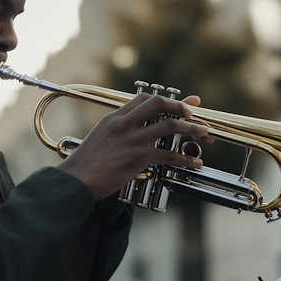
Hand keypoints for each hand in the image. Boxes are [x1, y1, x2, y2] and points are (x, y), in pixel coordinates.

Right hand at [57, 94, 210, 200]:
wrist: (76, 181)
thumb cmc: (85, 165)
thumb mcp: (98, 139)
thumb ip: (115, 131)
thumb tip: (129, 133)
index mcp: (113, 118)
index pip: (142, 99)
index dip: (163, 99)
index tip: (176, 103)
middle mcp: (124, 124)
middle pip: (159, 104)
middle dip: (180, 106)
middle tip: (192, 113)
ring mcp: (132, 139)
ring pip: (170, 125)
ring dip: (191, 128)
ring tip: (203, 133)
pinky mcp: (138, 157)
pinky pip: (170, 155)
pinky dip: (186, 159)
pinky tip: (195, 163)